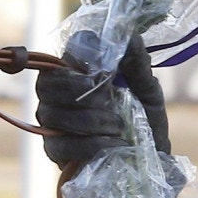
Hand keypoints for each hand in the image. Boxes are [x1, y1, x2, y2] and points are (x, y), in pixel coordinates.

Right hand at [36, 33, 169, 170]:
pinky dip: (92, 143)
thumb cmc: (146, 121)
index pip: (62, 55)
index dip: (77, 61)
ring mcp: (52, 123)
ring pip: (53, 114)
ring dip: (90, 120)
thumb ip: (137, 63)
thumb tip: (129, 35)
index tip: (104, 72)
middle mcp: (57, 94)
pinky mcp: (55, 152)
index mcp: (77, 73)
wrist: (151, 161)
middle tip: (109, 100)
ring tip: (118, 126)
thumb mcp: (148, 90)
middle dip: (79, 92)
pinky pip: (62, 144)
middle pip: (46, 83)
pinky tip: (114, 144)